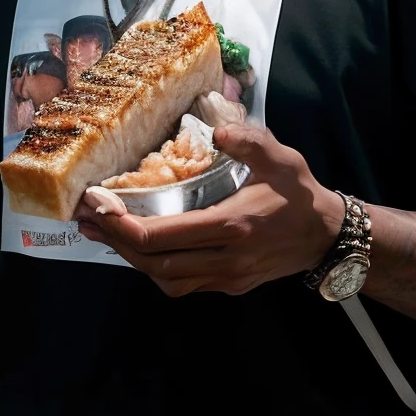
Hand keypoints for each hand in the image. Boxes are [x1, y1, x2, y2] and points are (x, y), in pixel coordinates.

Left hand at [75, 126, 342, 295]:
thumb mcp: (281, 156)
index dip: (121, 224)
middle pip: (154, 263)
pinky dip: (155, 268)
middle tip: (88, 221)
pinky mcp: (230, 285)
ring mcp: (228, 277)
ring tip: (105, 234)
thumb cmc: (300, 193)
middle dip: (115, 243)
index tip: (97, 204)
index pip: (161, 236)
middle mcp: (227, 258)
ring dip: (131, 260)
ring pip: (166, 280)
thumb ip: (249, 141)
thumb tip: (217, 130)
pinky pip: (182, 284)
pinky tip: (140, 248)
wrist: (328, 235)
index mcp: (233, 224)